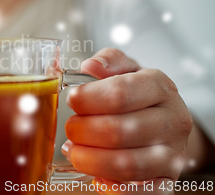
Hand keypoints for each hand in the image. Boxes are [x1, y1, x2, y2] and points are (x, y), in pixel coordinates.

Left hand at [63, 48, 192, 193]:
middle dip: (82, 131)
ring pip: (126, 164)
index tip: (72, 100)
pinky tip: (96, 177)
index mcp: (160, 86)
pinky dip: (112, 187)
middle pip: (118, 131)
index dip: (87, 99)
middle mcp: (172, 120)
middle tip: (71, 128)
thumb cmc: (138, 93)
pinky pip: (140, 192)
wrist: (166, 119)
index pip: (119, 94)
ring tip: (74, 151)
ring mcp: (172, 153)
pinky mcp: (167, 180)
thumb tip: (90, 66)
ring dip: (89, 160)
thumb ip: (108, 61)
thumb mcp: (126, 68)